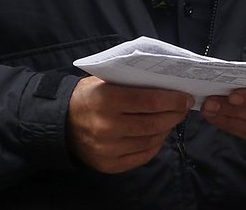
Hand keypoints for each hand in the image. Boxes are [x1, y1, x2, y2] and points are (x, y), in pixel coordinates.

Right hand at [67, 76, 192, 172]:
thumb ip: (129, 83)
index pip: (149, 101)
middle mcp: (107, 126)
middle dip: (174, 114)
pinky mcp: (109, 164)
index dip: (172, 100)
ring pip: (150, 140)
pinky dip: (155, 144)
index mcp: (105, 100)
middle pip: (154, 123)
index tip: (185, 97)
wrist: (60, 122)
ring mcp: (108, 148)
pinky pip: (142, 156)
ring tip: (171, 119)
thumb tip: (165, 84)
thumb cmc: (86, 96)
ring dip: (166, 129)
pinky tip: (158, 134)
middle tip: (182, 108)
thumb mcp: (102, 81)